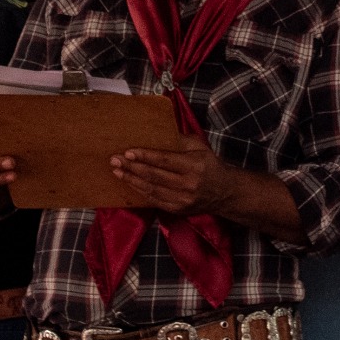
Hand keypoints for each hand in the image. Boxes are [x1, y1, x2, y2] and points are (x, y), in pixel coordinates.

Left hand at [112, 134, 235, 216]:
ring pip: (151, 189)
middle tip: (115, 159)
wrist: (224, 192)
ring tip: (117, 171)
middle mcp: (187, 184)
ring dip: (131, 180)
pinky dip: (140, 192)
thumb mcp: (201, 146)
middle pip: (154, 175)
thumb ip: (180, 139)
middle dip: (132, 167)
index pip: (164, 160)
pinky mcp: (177, 210)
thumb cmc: (210, 165)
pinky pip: (154, 200)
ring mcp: (182, 200)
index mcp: (194, 165)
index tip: (128, 151)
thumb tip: (159, 130)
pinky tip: (129, 183)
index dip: (145, 156)